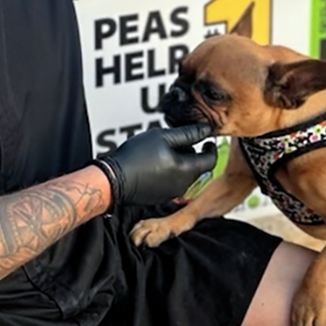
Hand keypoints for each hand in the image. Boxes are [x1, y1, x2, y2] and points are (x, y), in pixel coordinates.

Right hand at [93, 123, 216, 209]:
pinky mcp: (162, 197)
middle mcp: (183, 185)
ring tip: (162, 151)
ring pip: (185, 175)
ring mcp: (172, 193)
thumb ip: (188, 133)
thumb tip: (206, 129)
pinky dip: (170, 172)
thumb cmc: (136, 157)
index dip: (210, 147)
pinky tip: (155, 163)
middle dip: (192, 153)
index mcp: (187, 170)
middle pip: (197, 167)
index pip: (210, 159)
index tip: (206, 140)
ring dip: (180, 162)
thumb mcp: (163, 137)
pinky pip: (173, 182)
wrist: (114, 180)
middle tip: (177, 141)